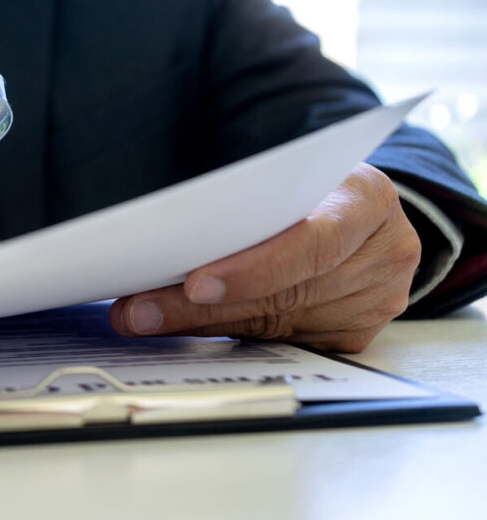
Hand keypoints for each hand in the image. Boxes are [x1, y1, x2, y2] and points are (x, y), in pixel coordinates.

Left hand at [109, 163, 421, 352]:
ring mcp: (375, 299)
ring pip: (274, 323)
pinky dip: (229, 336)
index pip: (312, 241)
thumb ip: (242, 204)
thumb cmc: (308, 185)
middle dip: (199, 306)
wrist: (354, 207)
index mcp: (367, 197)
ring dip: (201, 324)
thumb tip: (159, 241)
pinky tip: (184, 329)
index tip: (196, 283)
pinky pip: (281, 342)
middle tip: (137, 310)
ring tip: (143, 317)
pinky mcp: (354, 333)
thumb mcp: (285, 177)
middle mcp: (382, 252)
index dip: (253, 268)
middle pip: (283, 293)